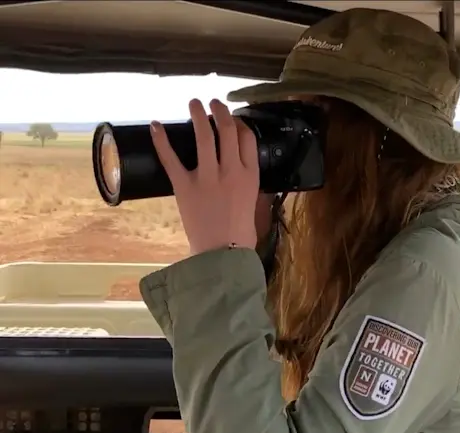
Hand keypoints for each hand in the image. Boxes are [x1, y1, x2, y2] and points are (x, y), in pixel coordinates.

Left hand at [150, 98, 259, 255]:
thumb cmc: (240, 232)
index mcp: (249, 174)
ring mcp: (207, 177)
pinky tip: (155, 125)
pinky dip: (161, 140)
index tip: (232, 117)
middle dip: (219, 111)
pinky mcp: (184, 186)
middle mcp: (230, 170)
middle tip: (213, 102)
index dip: (239, 122)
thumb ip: (247, 180)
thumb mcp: (253, 201)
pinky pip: (171, 159)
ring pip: (203, 137)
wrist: (224, 252)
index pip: (246, 137)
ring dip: (197, 116)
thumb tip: (240, 166)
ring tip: (193, 103)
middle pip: (226, 130)